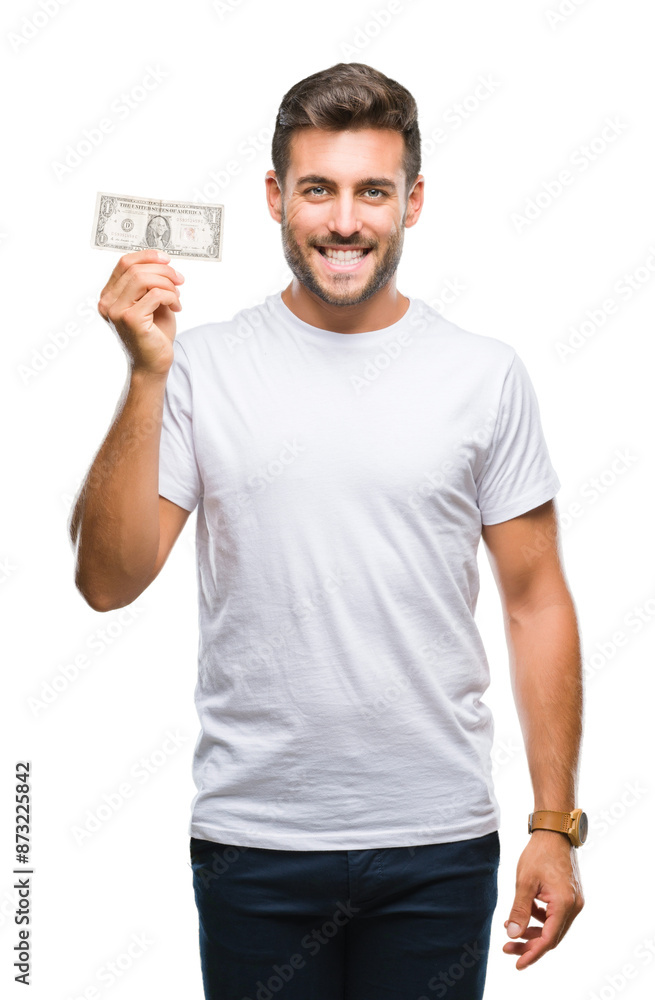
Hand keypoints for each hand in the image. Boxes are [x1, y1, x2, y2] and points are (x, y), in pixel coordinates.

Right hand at [97, 249, 184, 376]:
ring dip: (167, 284)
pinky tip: (176, 308)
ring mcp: (116, 311)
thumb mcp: (151, 302)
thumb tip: (162, 261)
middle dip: (163, 271)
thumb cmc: (153, 335)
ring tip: (177, 297)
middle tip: (180, 280)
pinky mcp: (131, 319)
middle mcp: (108, 302)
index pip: (124, 263)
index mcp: (109, 295)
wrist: (153, 365)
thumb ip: (150, 283)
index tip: (167, 260)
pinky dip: (171, 297)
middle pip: (135, 269)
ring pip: (143, 278)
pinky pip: (155, 295)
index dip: (147, 256)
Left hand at [503, 830, 584, 969]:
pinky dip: (540, 919)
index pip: (548, 939)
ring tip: (511, 930)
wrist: (555, 832)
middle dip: (529, 945)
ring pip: (554, 928)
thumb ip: (519, 910)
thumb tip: (512, 935)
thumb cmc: (539, 853)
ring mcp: (575, 902)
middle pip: (551, 937)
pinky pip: (555, 916)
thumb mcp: (524, 882)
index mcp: (565, 905)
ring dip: (534, 932)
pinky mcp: (571, 896)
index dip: (532, 954)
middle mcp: (574, 907)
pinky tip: (524, 914)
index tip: (517, 963)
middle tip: (507, 949)